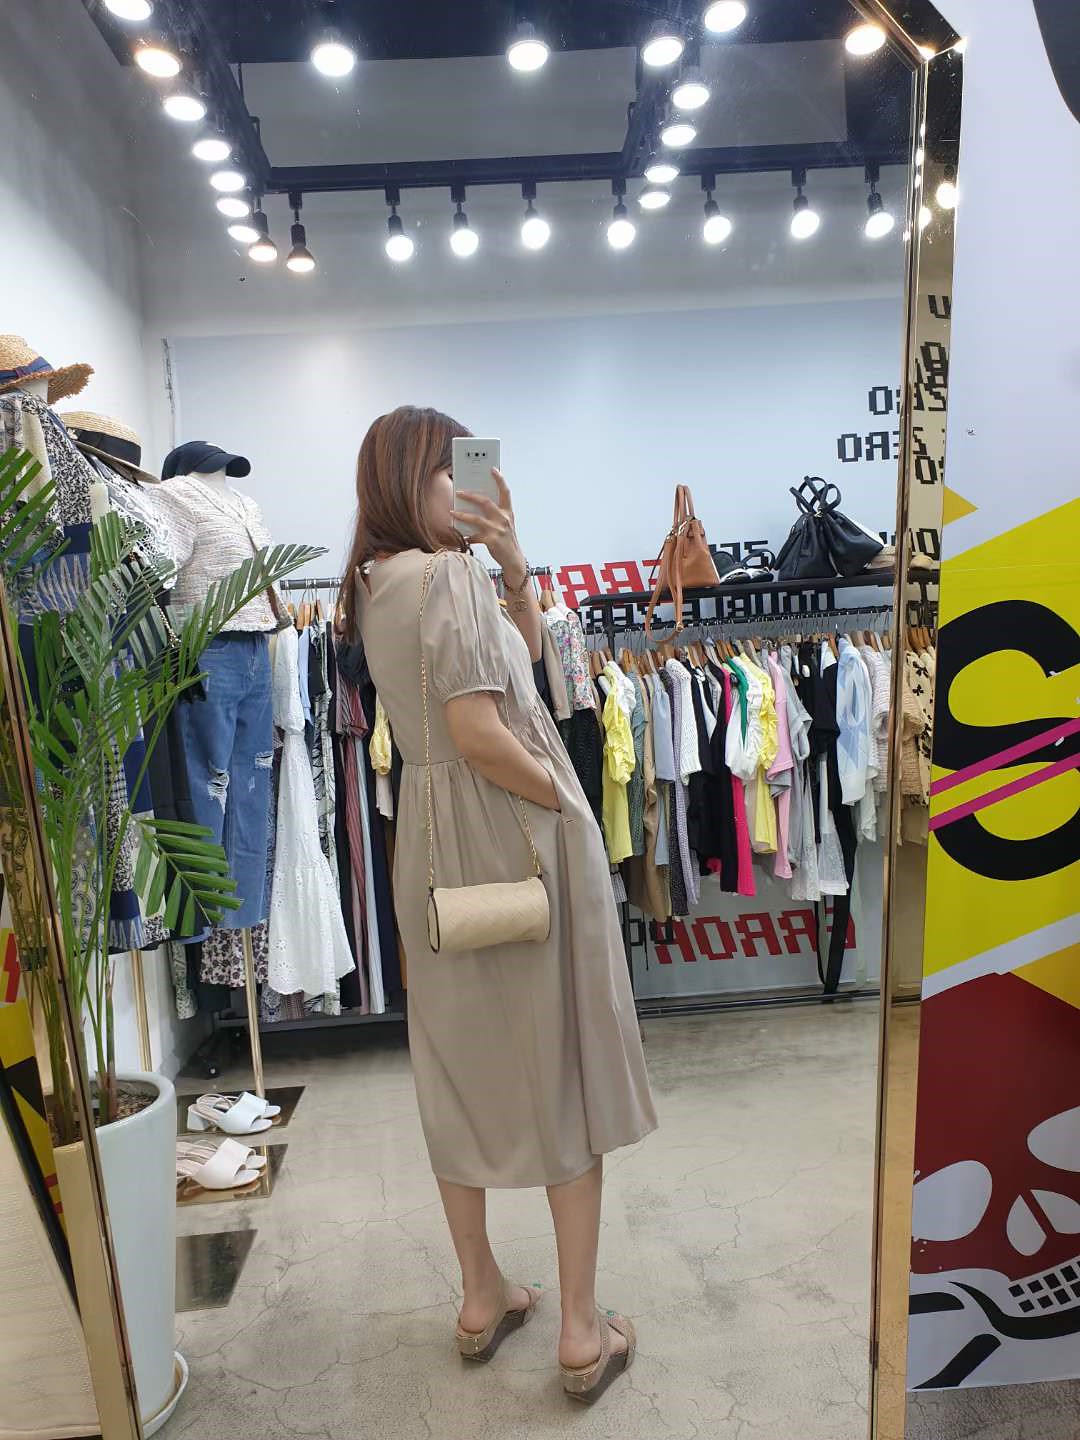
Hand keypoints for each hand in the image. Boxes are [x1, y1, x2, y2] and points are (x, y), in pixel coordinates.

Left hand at [452, 469, 526, 583]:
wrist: (513, 560)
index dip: (499, 479)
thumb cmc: (506, 541)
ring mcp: (498, 530)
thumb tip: (474, 505)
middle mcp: (504, 519)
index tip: (492, 468)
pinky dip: (466, 535)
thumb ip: (494, 514)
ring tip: (452, 512)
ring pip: (476, 518)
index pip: (505, 492)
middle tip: (459, 491)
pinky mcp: (492, 541)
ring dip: (462, 514)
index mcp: (508, 512)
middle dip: (471, 495)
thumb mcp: (504, 525)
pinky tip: (460, 535)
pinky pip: (474, 536)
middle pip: (486, 501)